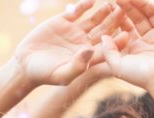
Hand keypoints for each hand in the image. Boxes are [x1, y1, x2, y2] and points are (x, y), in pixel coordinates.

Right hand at [13, 0, 129, 86]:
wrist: (25, 64)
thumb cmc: (45, 75)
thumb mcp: (62, 75)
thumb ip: (78, 66)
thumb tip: (90, 50)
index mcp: (89, 58)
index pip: (108, 49)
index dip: (118, 42)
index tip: (127, 34)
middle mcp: (85, 43)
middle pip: (105, 30)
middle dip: (115, 21)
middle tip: (126, 10)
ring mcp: (75, 31)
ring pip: (94, 19)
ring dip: (104, 10)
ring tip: (113, 1)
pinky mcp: (64, 21)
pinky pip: (77, 10)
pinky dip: (84, 4)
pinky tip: (92, 0)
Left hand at [101, 0, 153, 90]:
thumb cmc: (143, 77)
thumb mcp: (118, 66)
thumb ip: (108, 51)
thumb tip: (103, 36)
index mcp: (136, 47)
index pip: (126, 25)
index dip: (119, 14)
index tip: (110, 4)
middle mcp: (150, 39)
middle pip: (138, 16)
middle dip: (128, 5)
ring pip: (153, 12)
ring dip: (143, 2)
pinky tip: (151, 3)